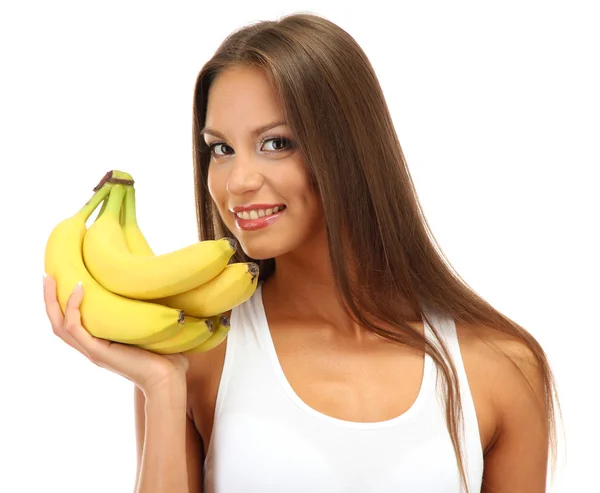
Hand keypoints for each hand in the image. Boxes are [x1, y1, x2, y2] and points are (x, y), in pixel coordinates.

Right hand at [43, 274, 188, 395]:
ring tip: (52, 278)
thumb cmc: (166, 357)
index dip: (64, 304)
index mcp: (101, 344)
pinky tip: (80, 289)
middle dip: (50, 299)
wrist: (168, 378)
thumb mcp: (150, 330)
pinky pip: (74, 328)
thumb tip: (158, 291)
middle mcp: (92, 348)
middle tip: (48, 275)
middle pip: (58, 323)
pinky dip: (73, 308)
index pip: (71, 323)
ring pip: (59, 325)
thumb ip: (146, 316)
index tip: (64, 279)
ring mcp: (93, 351)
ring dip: (53, 301)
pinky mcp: (97, 352)